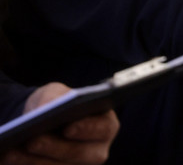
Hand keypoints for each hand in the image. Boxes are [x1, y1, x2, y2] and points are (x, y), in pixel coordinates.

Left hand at [1, 83, 119, 164]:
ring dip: (33, 161)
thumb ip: (55, 95)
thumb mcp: (55, 92)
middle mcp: (96, 150)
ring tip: (11, 152)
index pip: (104, 129)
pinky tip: (8, 157)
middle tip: (33, 141)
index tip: (69, 127)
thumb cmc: (55, 102)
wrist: (41, 120)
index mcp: (106, 125)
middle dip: (54, 148)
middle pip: (79, 153)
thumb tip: (46, 108)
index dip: (88, 129)